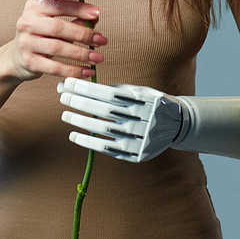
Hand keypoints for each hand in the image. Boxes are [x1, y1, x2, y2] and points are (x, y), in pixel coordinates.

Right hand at [4, 0, 106, 81]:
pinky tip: (86, 71)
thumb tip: (95, 18)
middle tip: (101, 40)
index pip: (59, 5)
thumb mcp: (53, 23)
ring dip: (81, 53)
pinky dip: (73, 70)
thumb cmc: (39, 36)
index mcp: (34, 7)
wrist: (15, 58)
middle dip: (83, 34)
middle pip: (58, 27)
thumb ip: (74, 19)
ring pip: (57, 48)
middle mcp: (27, 22)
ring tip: (97, 57)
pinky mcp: (28, 62)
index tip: (97, 13)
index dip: (79, 9)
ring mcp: (25, 43)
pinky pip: (54, 67)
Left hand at [58, 79, 183, 161]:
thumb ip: (116, 89)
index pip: (109, 92)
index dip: (87, 88)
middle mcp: (142, 119)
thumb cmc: (151, 103)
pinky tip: (74, 135)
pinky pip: (107, 149)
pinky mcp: (136, 154)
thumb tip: (83, 86)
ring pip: (104, 130)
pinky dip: (88, 142)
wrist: (176, 125)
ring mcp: (140, 138)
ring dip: (81, 122)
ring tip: (65, 115)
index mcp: (143, 100)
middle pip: (105, 110)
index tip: (68, 84)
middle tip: (63, 98)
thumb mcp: (139, 91)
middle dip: (80, 103)